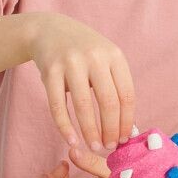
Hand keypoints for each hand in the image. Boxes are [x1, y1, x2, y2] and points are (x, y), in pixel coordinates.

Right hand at [26, 13, 134, 152]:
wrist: (50, 30)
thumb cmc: (84, 52)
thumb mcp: (105, 59)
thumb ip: (116, 86)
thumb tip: (127, 127)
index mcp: (115, 56)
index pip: (127, 95)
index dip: (127, 120)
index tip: (124, 139)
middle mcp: (95, 57)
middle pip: (109, 101)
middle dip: (111, 129)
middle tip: (110, 147)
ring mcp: (71, 63)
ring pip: (83, 106)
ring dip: (90, 131)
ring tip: (94, 147)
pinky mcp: (50, 71)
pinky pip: (58, 105)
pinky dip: (65, 126)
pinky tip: (71, 140)